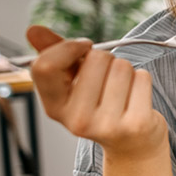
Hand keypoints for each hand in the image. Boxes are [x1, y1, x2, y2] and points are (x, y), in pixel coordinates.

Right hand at [25, 25, 166, 156]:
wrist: (132, 146)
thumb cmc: (101, 105)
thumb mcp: (73, 84)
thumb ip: (54, 55)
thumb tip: (33, 30)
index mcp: (55, 108)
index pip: (45, 66)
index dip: (68, 47)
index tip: (83, 47)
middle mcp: (77, 120)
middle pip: (95, 58)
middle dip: (106, 59)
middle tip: (107, 80)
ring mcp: (107, 125)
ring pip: (121, 66)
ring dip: (126, 70)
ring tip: (122, 91)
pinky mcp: (136, 124)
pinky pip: (142, 77)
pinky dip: (142, 80)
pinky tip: (136, 98)